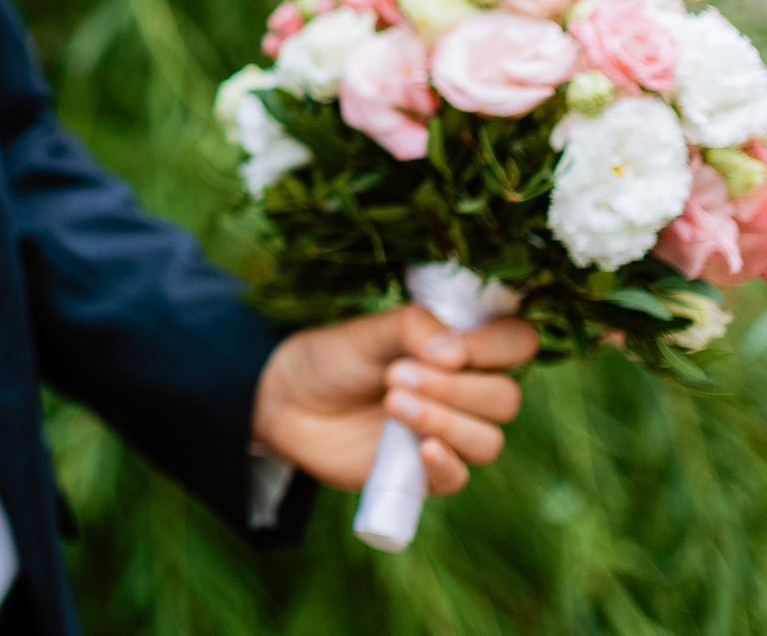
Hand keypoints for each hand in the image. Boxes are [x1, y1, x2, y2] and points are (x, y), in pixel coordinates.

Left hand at [252, 306, 537, 495]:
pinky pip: (459, 477)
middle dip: (457, 388)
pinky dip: (444, 462)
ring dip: (444, 420)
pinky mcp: (426, 473)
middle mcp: (466, 393)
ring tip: (392, 402)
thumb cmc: (334, 358)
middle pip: (505, 398)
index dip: (495, 345)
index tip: (452, 347)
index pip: (516, 343)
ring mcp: (450, 435)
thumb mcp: (367, 331)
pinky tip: (419, 447)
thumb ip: (412, 327)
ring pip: (488, 440)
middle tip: (397, 375)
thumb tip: (457, 352)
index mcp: (461, 350)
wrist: (287, 401)